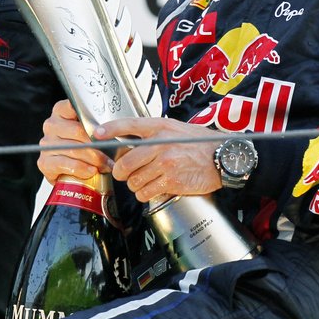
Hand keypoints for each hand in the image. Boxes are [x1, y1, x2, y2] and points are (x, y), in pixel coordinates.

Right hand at [38, 100, 112, 183]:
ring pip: (73, 148)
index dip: (88, 114)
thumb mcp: (91, 131)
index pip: (73, 106)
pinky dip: (80, 168)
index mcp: (61, 111)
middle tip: (112, 152)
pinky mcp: (44, 161)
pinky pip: (64, 163)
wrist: (72, 173)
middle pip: (78, 131)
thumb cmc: (85, 147)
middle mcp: (52, 125)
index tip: (102, 123)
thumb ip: (98, 124)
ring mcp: (47, 143)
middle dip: (98, 143)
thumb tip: (117, 127)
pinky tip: (91, 171)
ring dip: (93, 158)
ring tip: (106, 164)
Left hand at [98, 116, 223, 201]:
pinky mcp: (171, 181)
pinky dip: (145, 194)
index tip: (96, 134)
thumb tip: (128, 142)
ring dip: (135, 184)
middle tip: (124, 173)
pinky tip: (153, 188)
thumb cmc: (199, 143)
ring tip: (146, 181)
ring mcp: (165, 163)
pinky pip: (145, 192)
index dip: (109, 129)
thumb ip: (153, 134)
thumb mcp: (175, 129)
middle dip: (120, 172)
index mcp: (160, 127)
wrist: (222, 157)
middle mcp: (160, 144)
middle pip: (125, 162)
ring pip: (133, 180)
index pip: (129, 125)